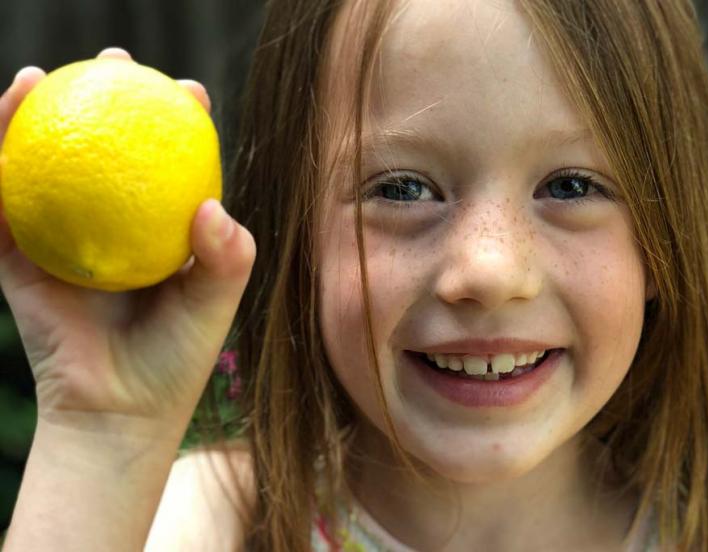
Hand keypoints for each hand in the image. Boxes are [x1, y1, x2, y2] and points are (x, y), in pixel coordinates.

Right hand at [0, 47, 255, 439]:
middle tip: (117, 61)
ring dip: (36, 113)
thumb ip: (229, 255)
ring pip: (45, 163)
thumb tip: (211, 204)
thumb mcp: (216, 302)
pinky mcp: (17, 259)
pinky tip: (3, 125)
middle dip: (108, 95)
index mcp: (158, 227)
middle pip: (106, 146)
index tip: (190, 92)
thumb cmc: (177, 357)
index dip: (178, 120)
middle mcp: (111, 223)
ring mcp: (61, 236)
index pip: (169, 160)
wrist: (119, 410)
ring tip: (43, 76)